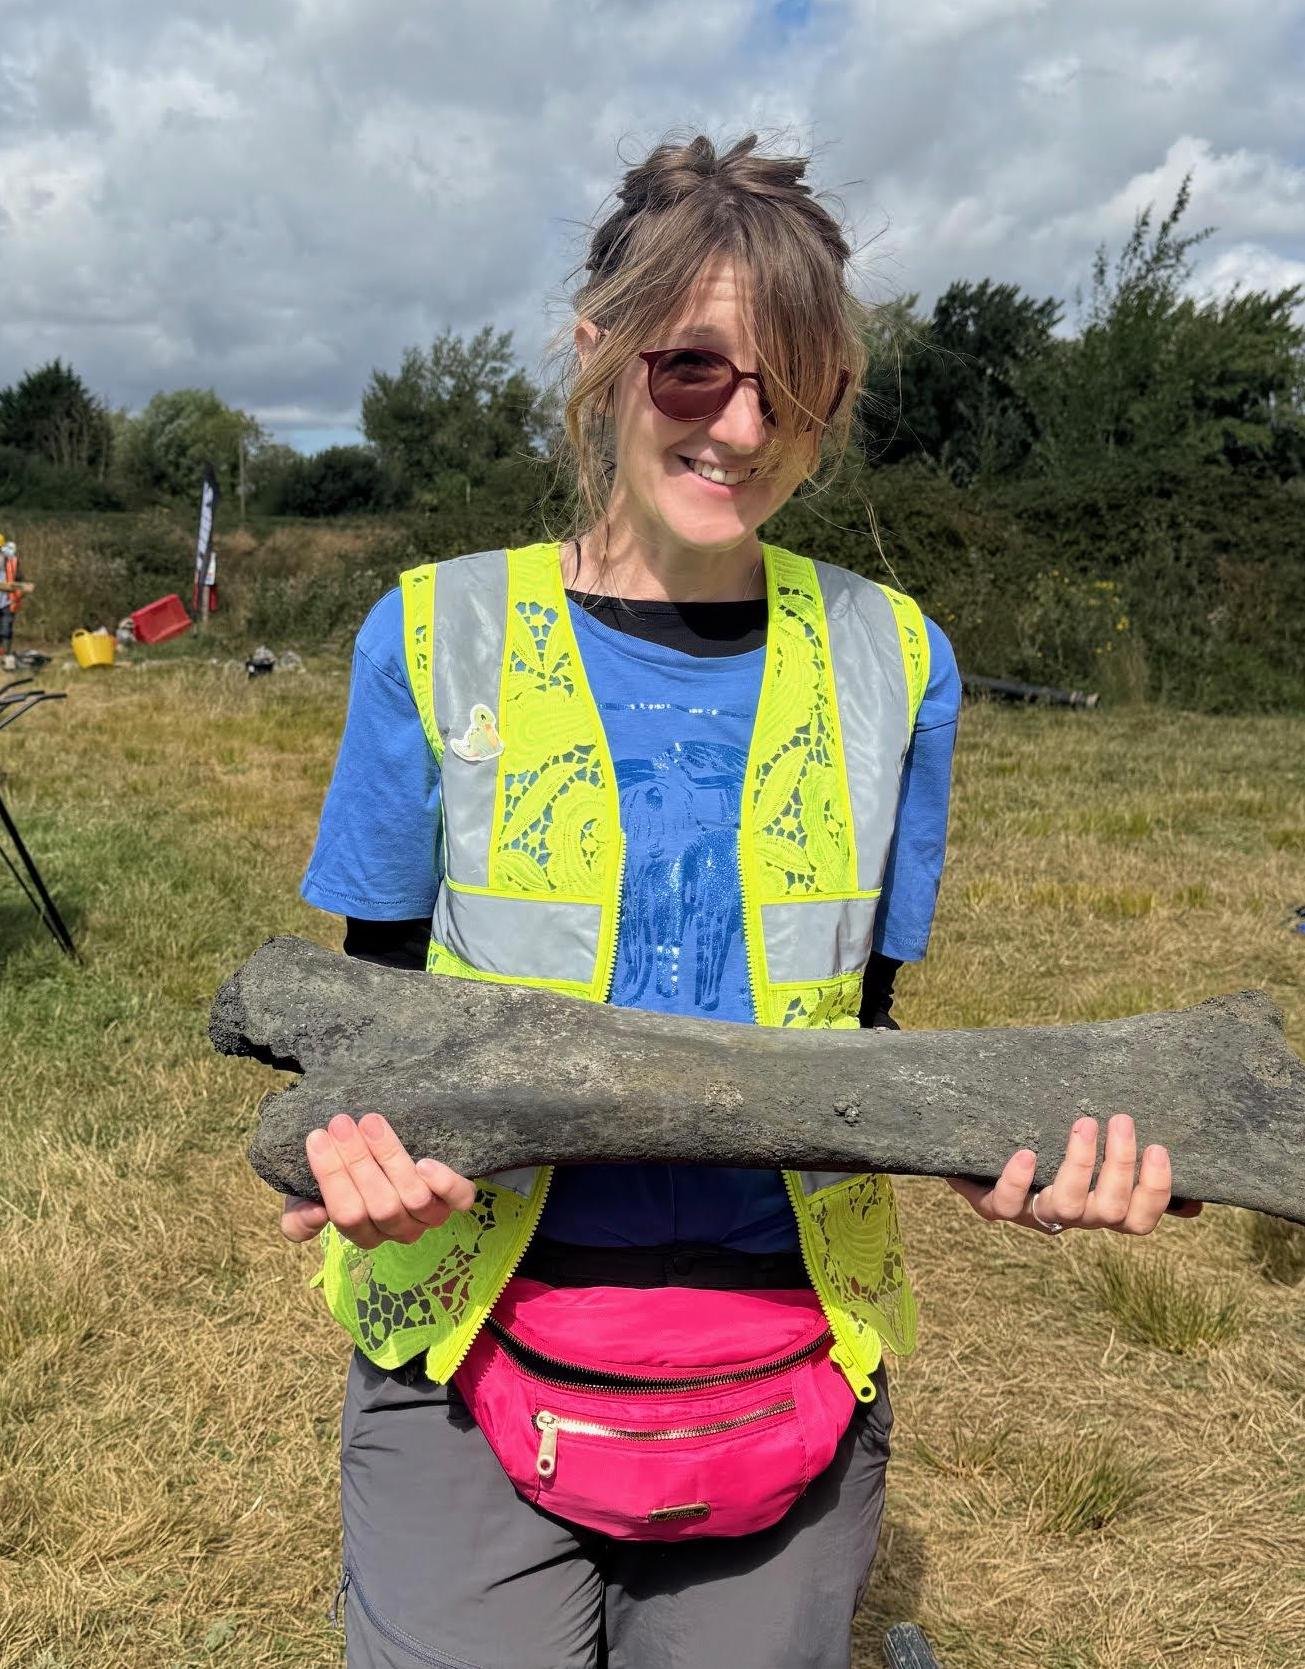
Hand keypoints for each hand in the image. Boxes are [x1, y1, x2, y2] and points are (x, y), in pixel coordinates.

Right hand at [279, 1112, 475, 1247]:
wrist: (376, 1155)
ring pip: (415, 1198)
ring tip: (371, 1122)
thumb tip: (316, 1216)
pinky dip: (444, 1183)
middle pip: (380, 1205)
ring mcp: (428, 1216)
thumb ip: (298, 1218)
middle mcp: (398, 1230)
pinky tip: (426, 1162)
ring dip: (391, 1159)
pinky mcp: (455, 1198)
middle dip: (357, 1161)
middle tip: (340, 1123)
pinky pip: (459, 1199)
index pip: (347, 1214)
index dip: (331, 1177)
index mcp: (362, 1232)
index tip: (317, 1136)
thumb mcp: (307, 1197)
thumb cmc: (342, 1177)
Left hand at [946, 1113, 1204, 1235]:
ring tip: (1085, 1123)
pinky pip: (1006, 1205)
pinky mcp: (993, 1205)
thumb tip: (1194, 1199)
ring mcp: (1032, 1214)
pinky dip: (1018, 1179)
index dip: (1154, 1191)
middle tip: (1121, 1119)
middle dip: (1120, 1165)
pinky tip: (1027, 1151)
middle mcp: (1070, 1217)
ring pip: (1066, 1208)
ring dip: (1080, 1165)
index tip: (1159, 1147)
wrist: (972, 1143)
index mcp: (1097, 1207)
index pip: (1139, 1221)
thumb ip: (1132, 1164)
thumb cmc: (1045, 1139)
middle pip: (1108, 1211)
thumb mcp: (1089, 1151)